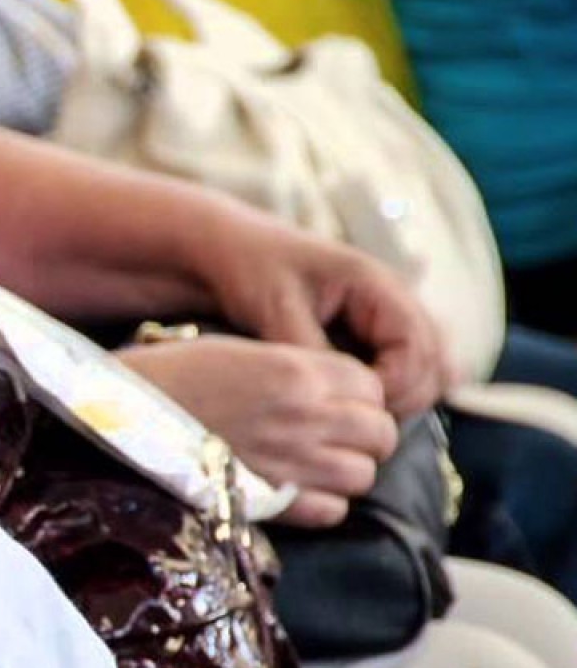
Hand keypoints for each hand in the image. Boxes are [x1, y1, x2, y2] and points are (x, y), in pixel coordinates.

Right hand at [118, 336, 399, 526]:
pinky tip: (298, 490)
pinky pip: (332, 511)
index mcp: (297, 370)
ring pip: (363, 474)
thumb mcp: (238, 351)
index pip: (371, 385)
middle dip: (364, 434)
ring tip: (316, 465)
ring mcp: (293, 463)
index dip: (359, 395)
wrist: (120, 417)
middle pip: (380, 432)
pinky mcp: (274, 501)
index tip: (338, 401)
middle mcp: (306, 416)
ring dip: (346, 470)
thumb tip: (333, 391)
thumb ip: (294, 367)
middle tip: (335, 436)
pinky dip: (323, 503)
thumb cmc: (170, 377)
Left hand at [193, 204, 450, 414]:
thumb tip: (342, 395)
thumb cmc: (251, 268)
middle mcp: (395, 300)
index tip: (353, 405)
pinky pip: (407, 368)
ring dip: (403, 398)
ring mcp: (388, 317)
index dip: (395, 385)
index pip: (418, 348)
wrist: (233, 248)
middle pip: (434, 363)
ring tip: (356, 414)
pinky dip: (395, 391)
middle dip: (404, 398)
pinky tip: (358, 405)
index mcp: (377, 285)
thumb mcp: (276, 309)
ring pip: (428, 369)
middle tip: (356, 418)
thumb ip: (311, 351)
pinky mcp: (373, 332)